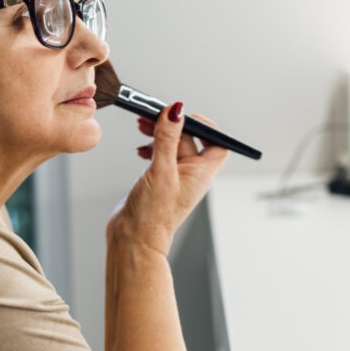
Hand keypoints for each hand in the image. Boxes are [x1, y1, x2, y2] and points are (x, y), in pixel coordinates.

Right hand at [107, 102, 228, 254]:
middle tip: (153, 116)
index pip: (216, 142)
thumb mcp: (161, 170)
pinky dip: (150, 147)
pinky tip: (140, 150)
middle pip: (188, 139)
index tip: (185, 115)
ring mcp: (175, 177)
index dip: (204, 125)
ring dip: (158, 134)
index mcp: (202, 173)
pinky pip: (159, 155)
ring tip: (141, 127)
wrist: (133, 239)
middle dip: (171, 125)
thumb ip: (168, 138)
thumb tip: (176, 111)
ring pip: (171, 145)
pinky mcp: (158, 180)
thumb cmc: (153, 215)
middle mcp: (191, 174)